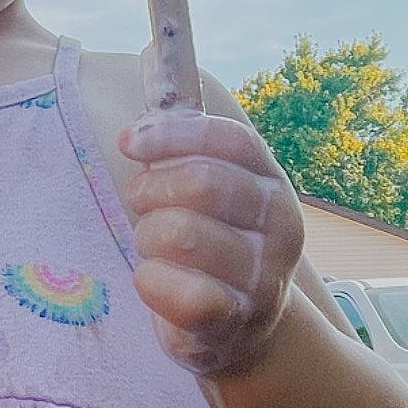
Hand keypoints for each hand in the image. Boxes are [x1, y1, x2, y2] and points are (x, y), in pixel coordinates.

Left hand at [115, 106, 304, 378]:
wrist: (241, 327)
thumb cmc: (209, 242)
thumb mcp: (207, 189)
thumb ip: (185, 140)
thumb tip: (154, 81)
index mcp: (271, 183)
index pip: (230, 140)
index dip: (174, 134)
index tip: (128, 141)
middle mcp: (280, 227)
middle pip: (202, 183)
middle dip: (151, 189)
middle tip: (138, 204)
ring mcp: (263, 277)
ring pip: (181, 234)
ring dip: (147, 237)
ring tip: (151, 247)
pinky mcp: (236, 321)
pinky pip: (183, 293)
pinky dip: (151, 282)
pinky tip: (153, 281)